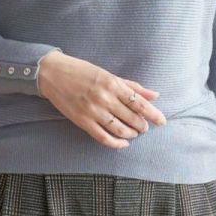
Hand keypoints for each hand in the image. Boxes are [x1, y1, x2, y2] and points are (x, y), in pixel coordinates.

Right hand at [36, 50, 165, 144]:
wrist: (52, 74)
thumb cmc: (82, 71)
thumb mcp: (108, 74)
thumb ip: (132, 86)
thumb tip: (154, 95)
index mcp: (113, 84)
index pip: (140, 103)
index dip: (153, 114)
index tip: (162, 121)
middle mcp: (105, 98)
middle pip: (132, 118)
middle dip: (142, 125)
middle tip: (144, 127)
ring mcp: (93, 111)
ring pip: (120, 129)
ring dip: (131, 134)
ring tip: (134, 134)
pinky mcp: (82, 121)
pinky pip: (103, 137)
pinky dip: (115, 143)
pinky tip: (122, 143)